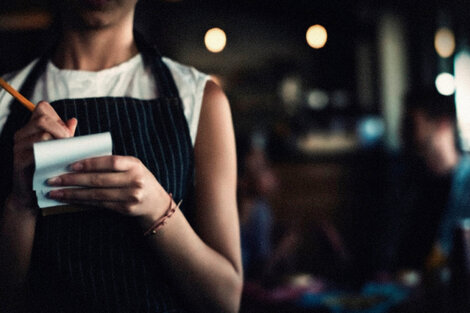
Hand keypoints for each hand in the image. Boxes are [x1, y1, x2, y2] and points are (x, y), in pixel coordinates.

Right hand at [11, 101, 76, 207]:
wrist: (31, 193)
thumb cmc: (47, 168)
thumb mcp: (58, 149)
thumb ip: (64, 134)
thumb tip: (73, 120)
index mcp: (31, 128)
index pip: (42, 108)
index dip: (57, 116)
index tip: (66, 132)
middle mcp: (22, 134)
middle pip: (42, 118)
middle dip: (61, 129)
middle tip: (69, 142)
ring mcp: (18, 147)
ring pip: (42, 135)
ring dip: (59, 143)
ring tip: (65, 153)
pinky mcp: (19, 161)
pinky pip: (37, 152)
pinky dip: (51, 155)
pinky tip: (58, 162)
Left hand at [47, 155, 169, 222]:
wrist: (155, 202)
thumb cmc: (138, 179)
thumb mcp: (131, 167)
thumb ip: (112, 163)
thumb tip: (80, 162)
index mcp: (135, 164)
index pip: (110, 162)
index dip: (89, 163)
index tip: (70, 166)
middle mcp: (134, 180)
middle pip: (99, 180)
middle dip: (73, 180)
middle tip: (53, 180)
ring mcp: (131, 196)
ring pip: (96, 195)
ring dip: (73, 194)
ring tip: (56, 193)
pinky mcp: (126, 209)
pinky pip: (100, 204)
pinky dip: (83, 202)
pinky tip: (70, 200)